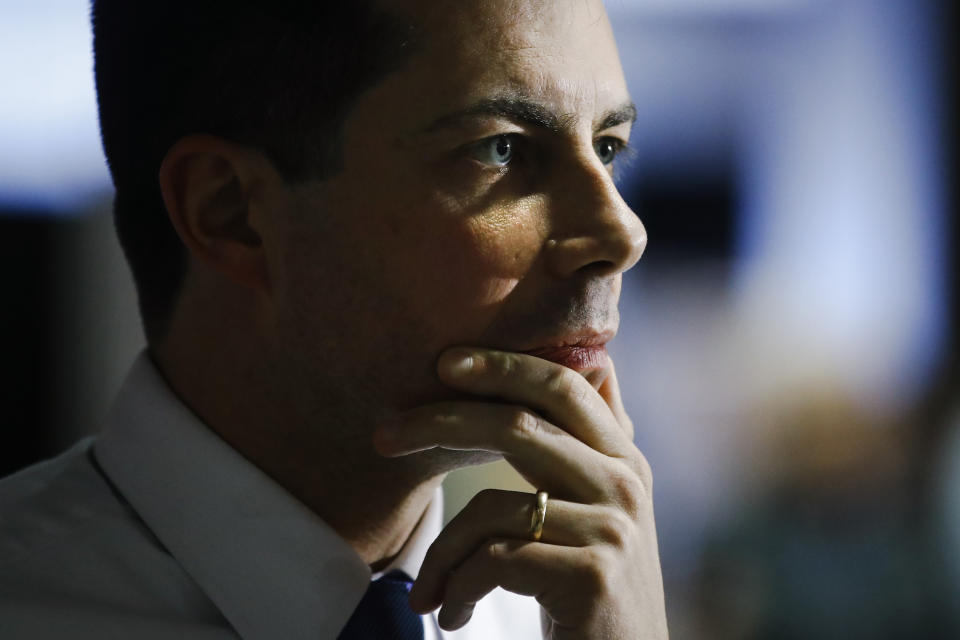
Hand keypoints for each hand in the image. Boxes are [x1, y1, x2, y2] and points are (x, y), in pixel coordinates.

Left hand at [374, 348, 667, 638]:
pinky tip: (452, 613)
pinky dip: (457, 586)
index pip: (562, 384)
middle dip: (444, 422)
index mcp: (623, 456)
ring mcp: (612, 529)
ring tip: (428, 591)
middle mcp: (625, 483)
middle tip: (384, 436)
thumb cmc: (592, 585)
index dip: (503, 365)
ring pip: (493, 507)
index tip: (444, 363)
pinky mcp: (593, 575)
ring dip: (443, 553)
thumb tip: (596, 361)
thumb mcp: (600, 505)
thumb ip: (591, 441)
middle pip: (520, 425)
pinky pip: (494, 559)